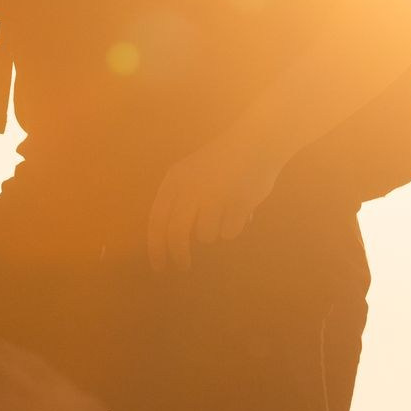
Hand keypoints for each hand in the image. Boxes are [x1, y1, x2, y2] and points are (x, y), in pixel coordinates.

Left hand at [144, 127, 287, 272]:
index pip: (157, 220)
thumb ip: (178, 202)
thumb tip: (167, 243)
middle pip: (176, 234)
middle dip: (179, 255)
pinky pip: (229, 233)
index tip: (158, 266)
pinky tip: (240, 207)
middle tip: (183, 266)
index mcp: (175, 179)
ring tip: (224, 210)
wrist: (256, 143)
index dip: (155, 247)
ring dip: (214, 231)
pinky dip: (233, 226)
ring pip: (205, 236)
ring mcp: (215, 195)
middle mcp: (191, 187)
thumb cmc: (221, 162)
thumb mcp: (190, 173)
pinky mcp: (236, 203)